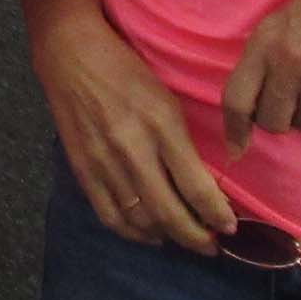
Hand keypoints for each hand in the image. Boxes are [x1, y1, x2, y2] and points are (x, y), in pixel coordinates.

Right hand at [33, 11, 235, 251]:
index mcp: (161, 125)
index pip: (196, 186)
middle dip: (196, 238)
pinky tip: (149, 234)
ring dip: (167, 237)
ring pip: (140, 221)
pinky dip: (132, 233)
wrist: (71, 54)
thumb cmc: (126, 70)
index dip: (217, 215)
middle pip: (169, 212)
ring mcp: (104, 163)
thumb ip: (182, 143)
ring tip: (182, 237)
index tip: (229, 227)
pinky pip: (110, 216)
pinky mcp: (82, 170)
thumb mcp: (166, 99)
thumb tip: (202, 185)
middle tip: (211, 245)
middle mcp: (133, 149)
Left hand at [220, 0, 300, 156]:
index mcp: (265, 44)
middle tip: (299, 94)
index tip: (236, 149)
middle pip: (273, 122)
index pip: (236, 99)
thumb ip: (263, 62)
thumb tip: (249, 110)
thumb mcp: (281, 22)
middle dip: (283, 116)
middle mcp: (290, 66)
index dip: (234, 129)